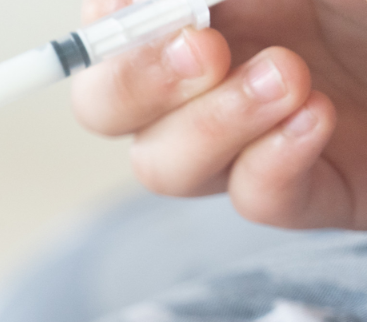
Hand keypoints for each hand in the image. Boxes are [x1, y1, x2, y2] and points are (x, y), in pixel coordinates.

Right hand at [72, 0, 366, 228]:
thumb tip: (131, 3)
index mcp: (214, 11)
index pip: (112, 32)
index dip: (103, 28)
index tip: (121, 8)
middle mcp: (221, 76)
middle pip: (107, 109)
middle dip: (133, 84)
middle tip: (201, 50)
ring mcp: (259, 141)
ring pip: (164, 166)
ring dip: (209, 126)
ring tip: (286, 80)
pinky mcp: (318, 193)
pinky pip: (255, 202)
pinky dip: (270, 165)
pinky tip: (314, 119)